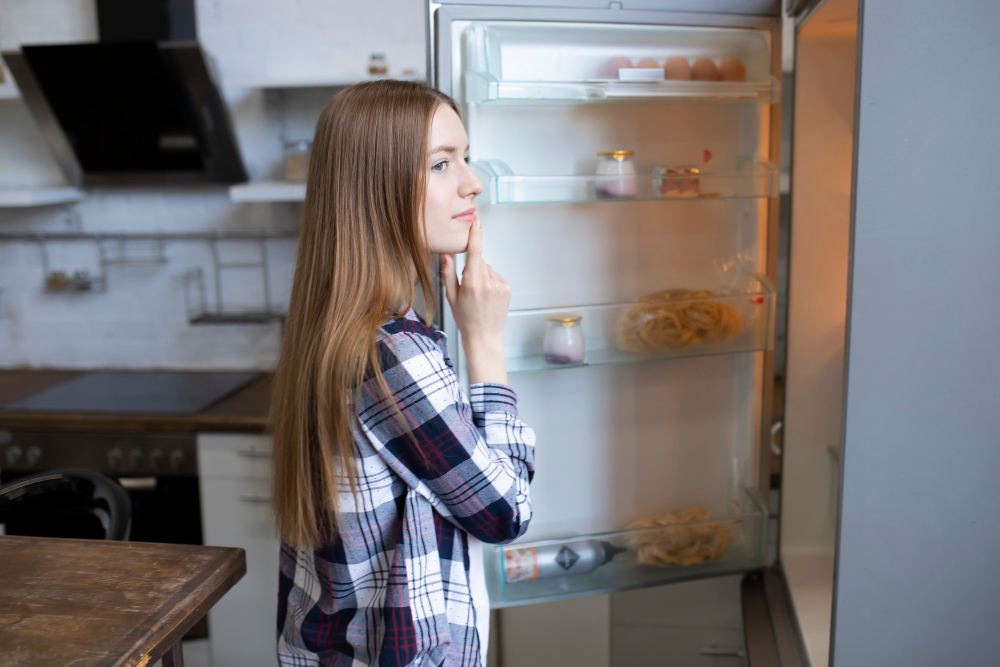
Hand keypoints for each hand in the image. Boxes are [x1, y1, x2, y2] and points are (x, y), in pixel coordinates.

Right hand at [440, 218, 510, 383]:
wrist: (484, 336)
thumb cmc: (465, 319)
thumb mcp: (451, 297)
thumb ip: (448, 274)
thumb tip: (445, 254)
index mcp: (472, 284)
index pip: (474, 254)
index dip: (475, 236)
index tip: (477, 222)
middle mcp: (488, 283)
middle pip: (479, 261)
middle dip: (473, 268)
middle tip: (469, 289)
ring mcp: (500, 285)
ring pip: (488, 269)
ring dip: (482, 276)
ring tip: (479, 295)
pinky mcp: (507, 288)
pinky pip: (496, 276)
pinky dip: (491, 282)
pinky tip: (487, 296)